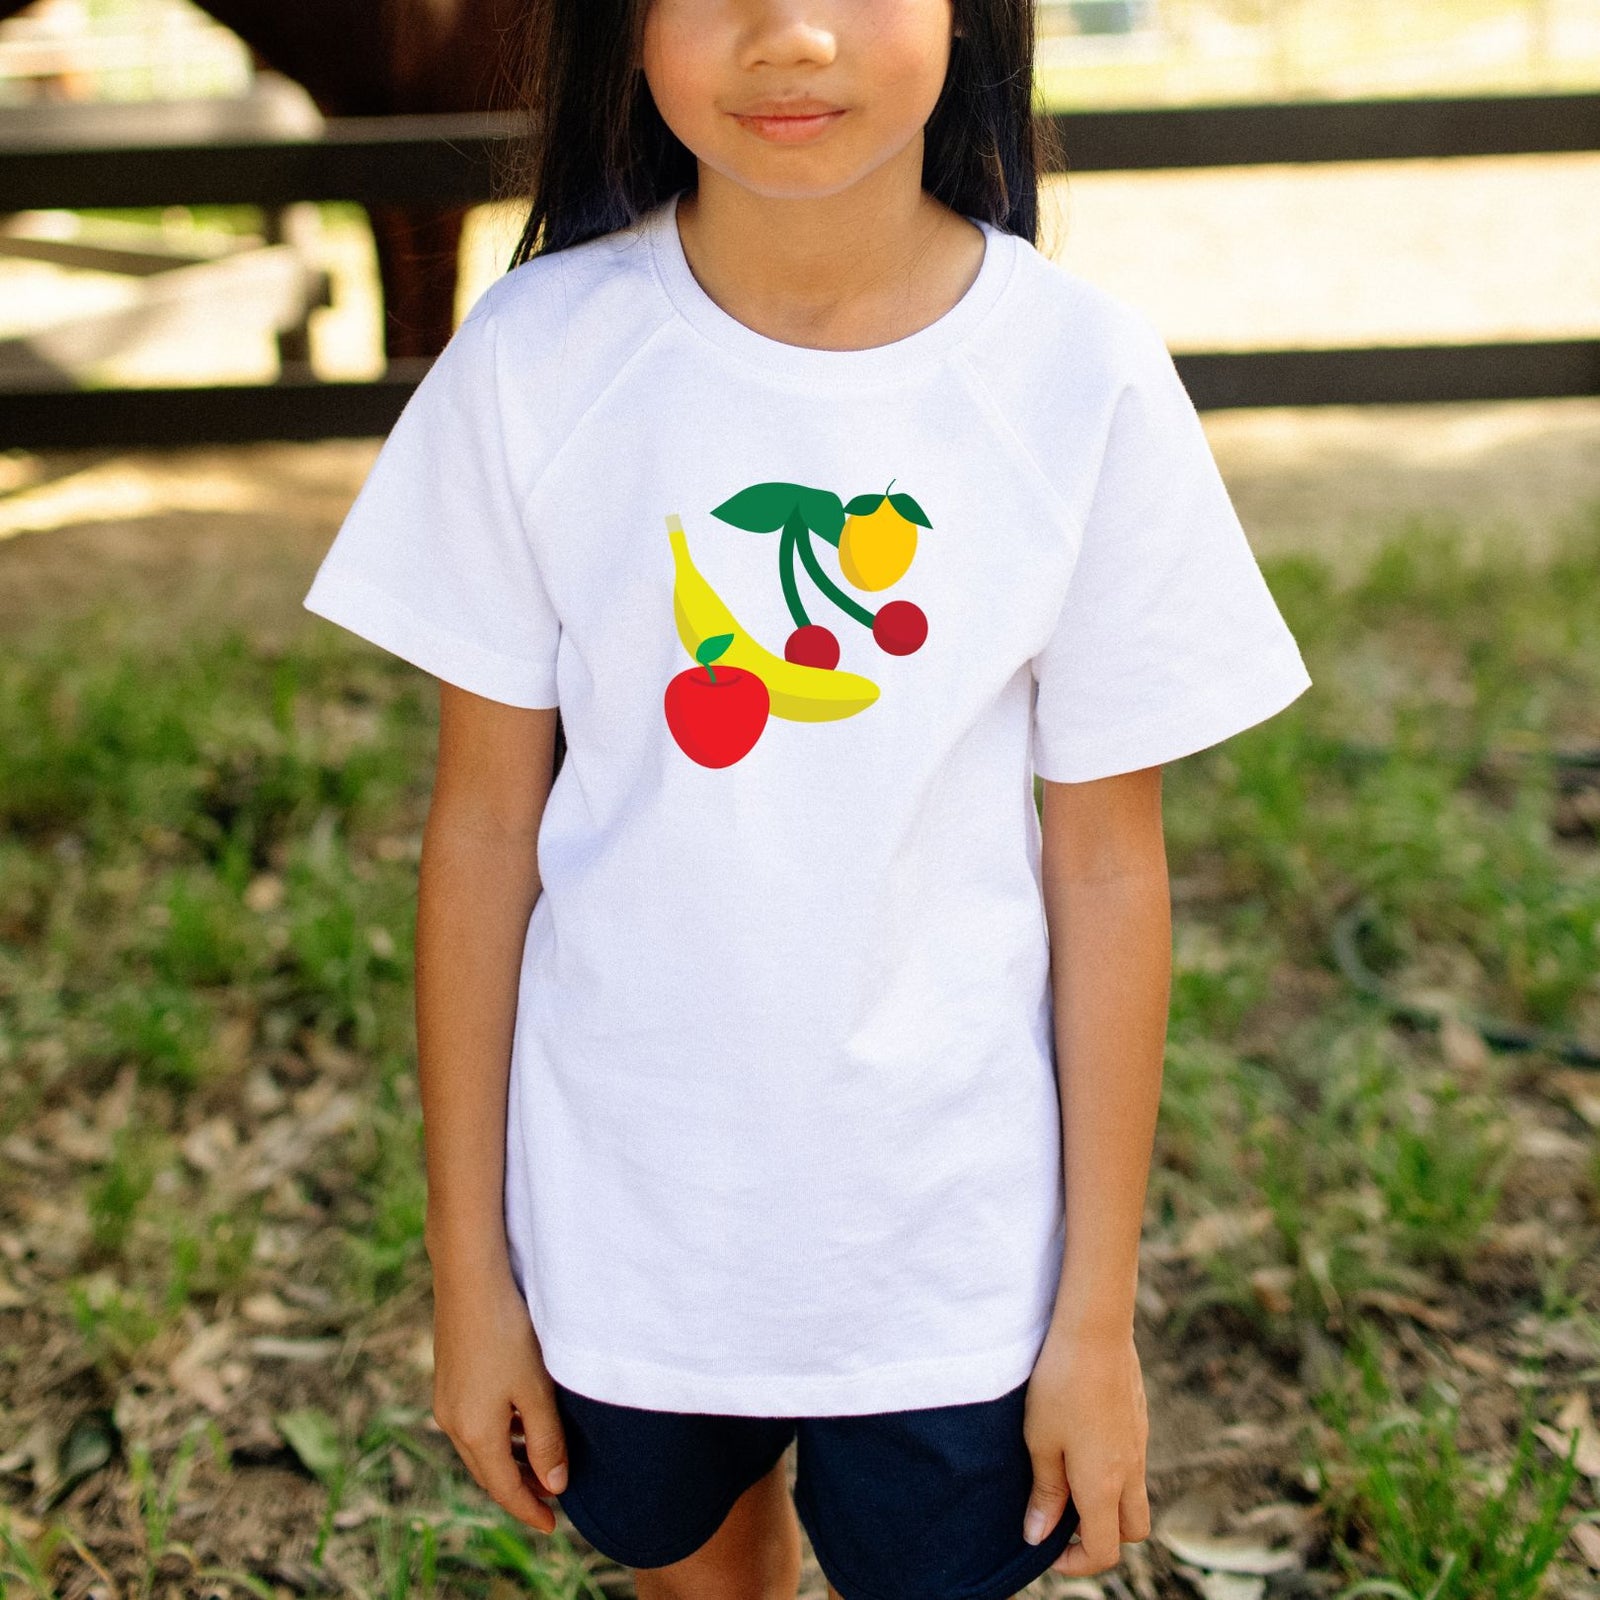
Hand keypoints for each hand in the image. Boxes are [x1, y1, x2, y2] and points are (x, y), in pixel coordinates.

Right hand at [430, 1262, 568, 1532]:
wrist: (470, 1279)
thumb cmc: (507, 1331)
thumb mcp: (535, 1389)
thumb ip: (546, 1440)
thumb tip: (555, 1484)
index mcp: (475, 1432)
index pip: (503, 1488)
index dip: (528, 1509)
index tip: (552, 1526)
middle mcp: (452, 1422)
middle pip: (488, 1472)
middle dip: (519, 1490)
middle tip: (551, 1501)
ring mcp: (447, 1399)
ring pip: (480, 1448)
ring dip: (509, 1462)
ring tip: (541, 1466)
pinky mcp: (449, 1378)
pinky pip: (474, 1425)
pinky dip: (498, 1436)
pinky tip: (520, 1424)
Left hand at [1021, 1318, 1150, 1574]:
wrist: (1095, 1328)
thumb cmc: (1060, 1383)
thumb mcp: (1040, 1440)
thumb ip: (1045, 1492)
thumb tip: (1039, 1535)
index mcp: (1104, 1485)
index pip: (1104, 1552)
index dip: (1076, 1564)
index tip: (1048, 1549)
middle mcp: (1130, 1470)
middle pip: (1131, 1531)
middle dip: (1102, 1537)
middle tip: (1064, 1518)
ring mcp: (1140, 1443)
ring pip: (1136, 1496)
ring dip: (1108, 1502)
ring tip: (1069, 1477)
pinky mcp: (1139, 1418)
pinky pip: (1134, 1462)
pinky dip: (1114, 1471)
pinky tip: (1082, 1439)